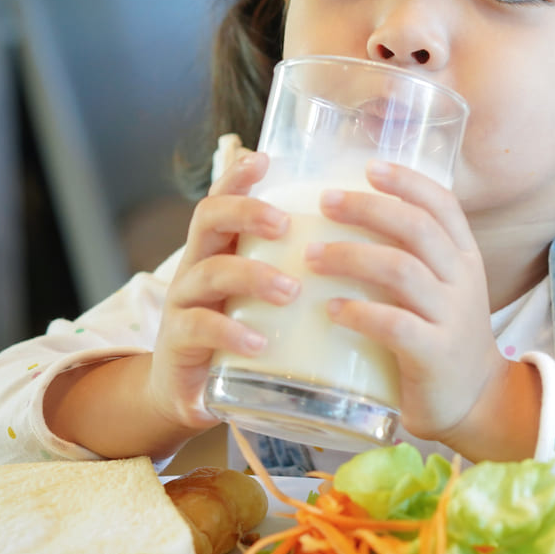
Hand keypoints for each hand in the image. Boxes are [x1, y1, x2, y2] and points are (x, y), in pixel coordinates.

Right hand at [145, 148, 296, 434]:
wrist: (193, 395)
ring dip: (251, 276)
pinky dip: (230, 332)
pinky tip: (259, 341)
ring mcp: (184, 304)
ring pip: (208, 273)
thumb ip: (303, 270)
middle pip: (208, 219)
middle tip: (284, 223)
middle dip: (245, 212)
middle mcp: (198, 266)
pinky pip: (199, 329)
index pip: (225, 198)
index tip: (266, 158)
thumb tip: (374, 245)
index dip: (239, 176)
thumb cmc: (247, 336)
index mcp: (223, 248)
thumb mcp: (272, 299)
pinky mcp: (179, 345)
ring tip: (289, 290)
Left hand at [305, 161, 518, 449]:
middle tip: (325, 202)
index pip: (443, 205)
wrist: (475, 401)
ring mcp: (452, 317)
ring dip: (352, 256)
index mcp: (465, 258)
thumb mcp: (440, 289)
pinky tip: (331, 309)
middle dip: (368, 209)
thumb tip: (349, 216)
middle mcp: (463, 281)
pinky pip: (395, 325)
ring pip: (403, 270)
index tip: (369, 167)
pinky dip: (359, 312)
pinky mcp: (435, 354)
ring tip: (313, 255)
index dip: (407, 182)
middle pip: (418, 228)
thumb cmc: (441, 337)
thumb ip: (410, 256)